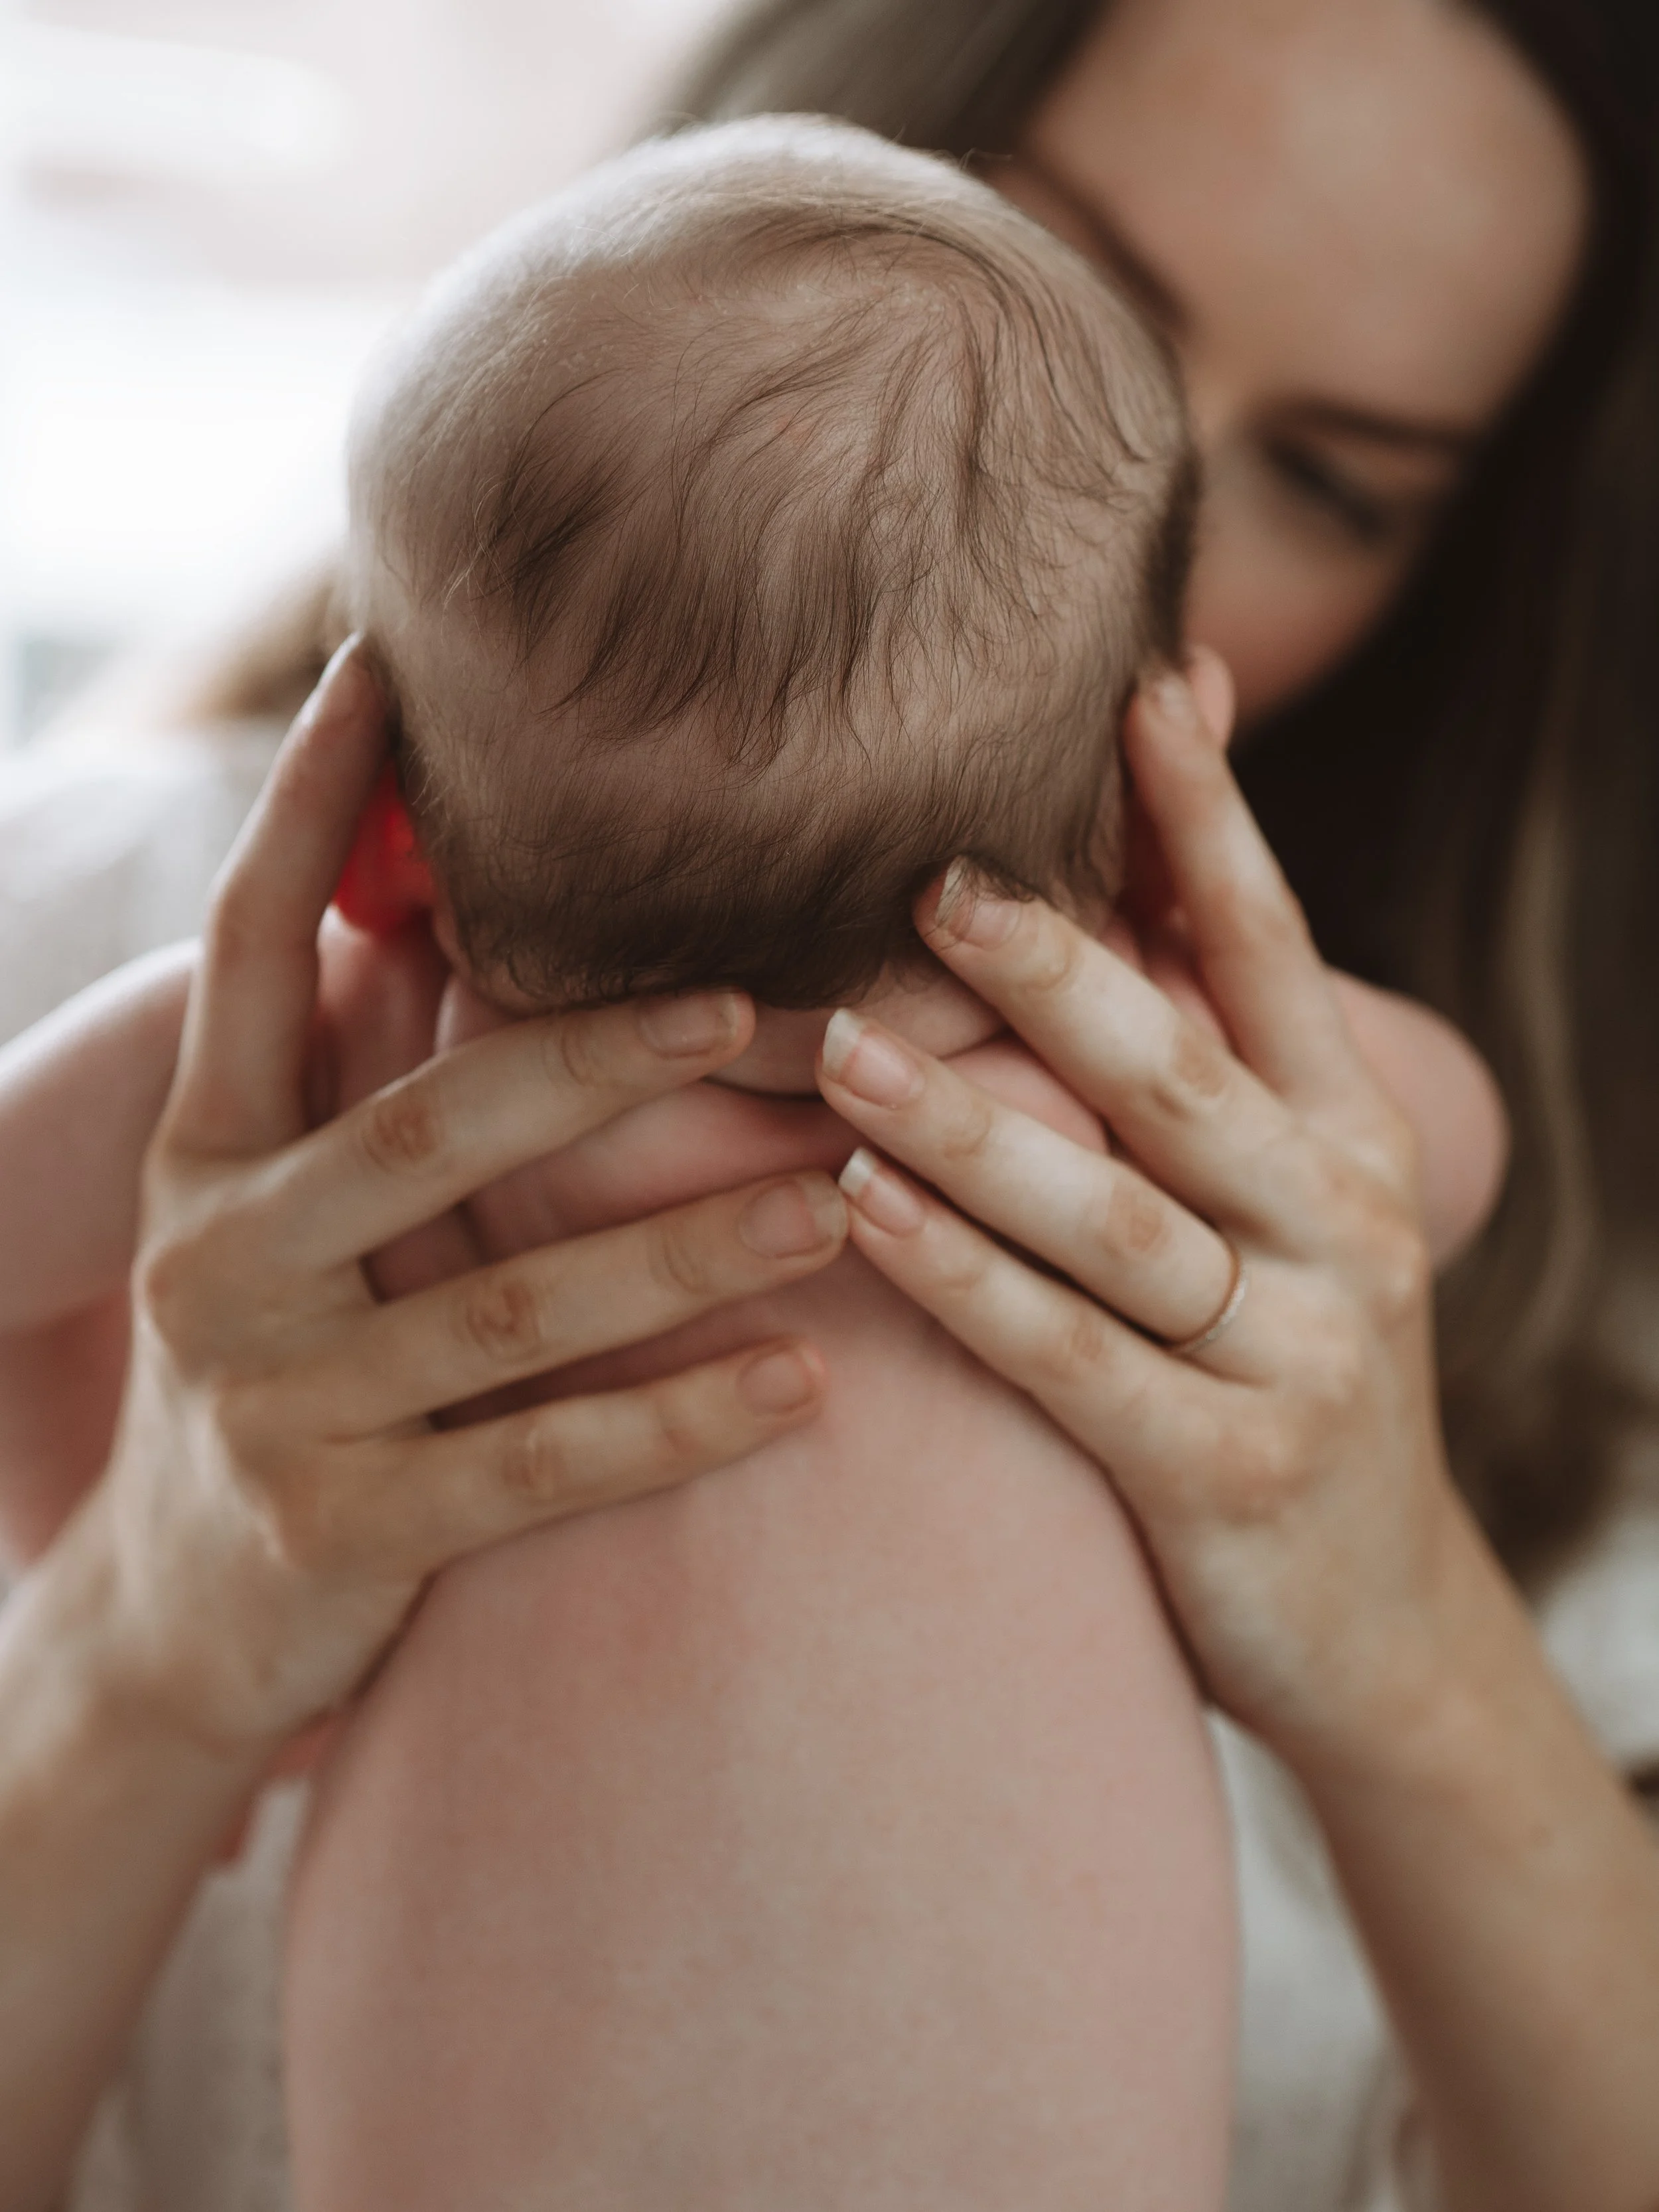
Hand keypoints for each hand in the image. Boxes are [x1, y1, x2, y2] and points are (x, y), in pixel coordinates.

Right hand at [66, 641, 845, 1755]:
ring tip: (841, 1199)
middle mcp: (225, 1262)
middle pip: (424, 1133)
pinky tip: (805, 1389)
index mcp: (206, 1154)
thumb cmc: (269, 1370)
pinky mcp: (347, 1533)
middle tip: (748, 1003)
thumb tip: (456, 902)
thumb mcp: (270, 1215)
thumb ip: (355, 1085)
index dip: (305, 807)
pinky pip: (540, 1469)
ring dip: (686, 1252)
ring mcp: (280, 1407)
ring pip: (509, 1312)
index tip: (379, 665)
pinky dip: (677, 1427)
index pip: (248, 947)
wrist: (162, 1625)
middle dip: (587, 1060)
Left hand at [818, 670, 1461, 1762]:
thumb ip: (1204, 1067)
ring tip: (838, 1048)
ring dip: (972, 1125)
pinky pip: (1072, 1359)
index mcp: (1348, 1138)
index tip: (1138, 686)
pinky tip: (862, 1213)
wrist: (1380, 1627)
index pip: (1269, 951)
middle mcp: (1341, 1224)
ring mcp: (1297, 1353)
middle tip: (931, 879)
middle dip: (1063, 965)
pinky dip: (964, 1282)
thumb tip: (1115, 892)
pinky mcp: (1229, 1472)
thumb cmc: (1284, 1374)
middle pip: (1183, 1070)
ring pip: (1115, 1215)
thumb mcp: (1284, 1215)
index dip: (1207, 818)